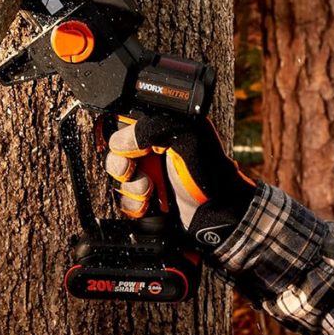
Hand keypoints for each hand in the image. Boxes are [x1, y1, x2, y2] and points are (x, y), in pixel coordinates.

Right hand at [106, 115, 257, 250]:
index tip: (129, 148)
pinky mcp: (146, 197)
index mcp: (162, 127)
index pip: (126, 122)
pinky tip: (148, 204)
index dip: (120, 135)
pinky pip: (124, 198)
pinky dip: (133, 203)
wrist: (217, 211)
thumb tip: (121, 141)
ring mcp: (149, 173)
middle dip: (121, 164)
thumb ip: (152, 127)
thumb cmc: (209, 171)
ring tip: (148, 190)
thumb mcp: (187, 136)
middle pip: (116, 151)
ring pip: (118, 177)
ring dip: (129, 185)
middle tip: (131, 171)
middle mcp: (153, 148)